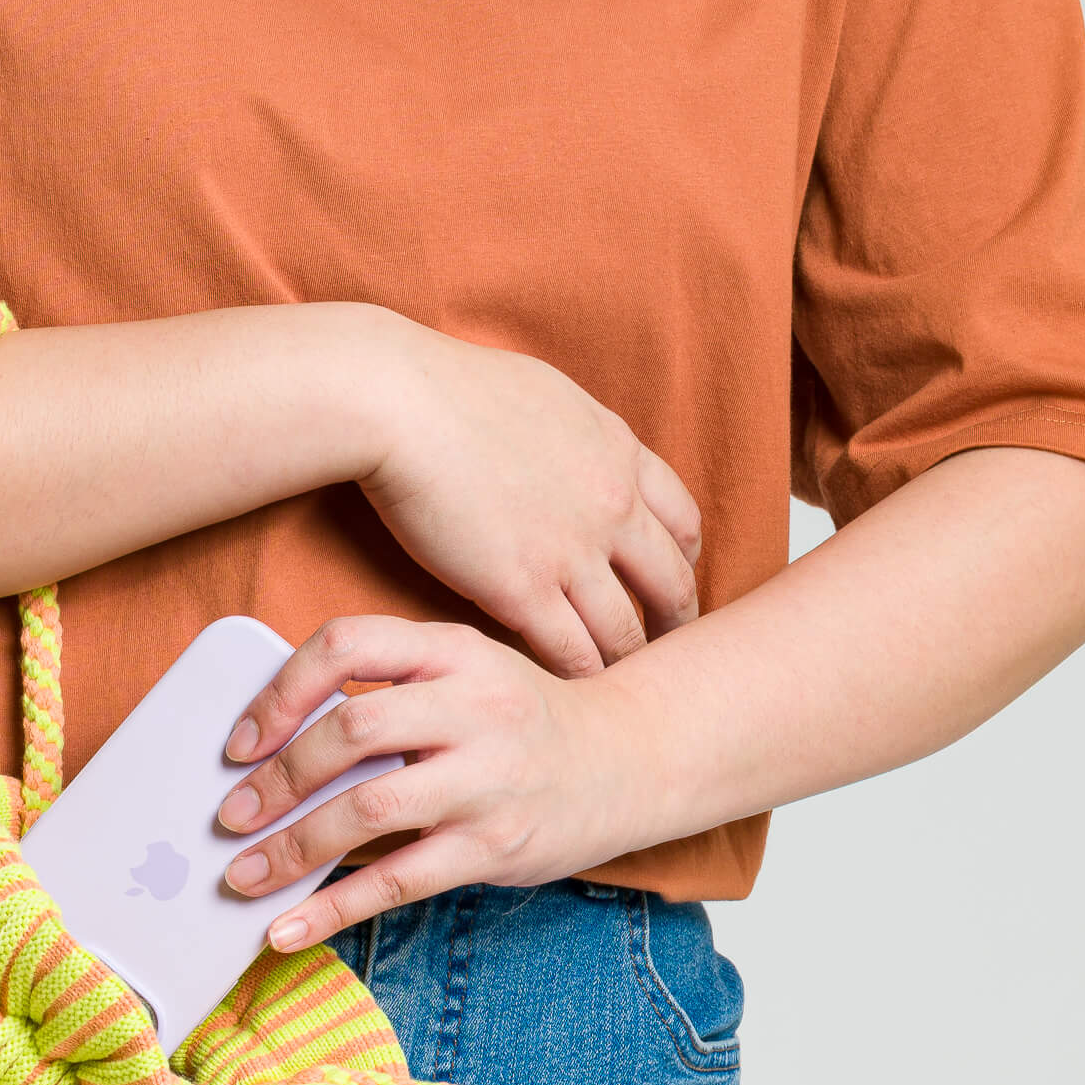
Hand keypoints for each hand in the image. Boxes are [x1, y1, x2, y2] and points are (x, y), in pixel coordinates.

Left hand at [215, 616, 663, 948]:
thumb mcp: (462, 674)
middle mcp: (471, 706)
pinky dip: (334, 909)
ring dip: (291, 848)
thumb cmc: (519, 719)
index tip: (239, 743)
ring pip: (368, 809)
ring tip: (242, 876)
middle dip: (277, 780)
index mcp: (450, 650)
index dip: (279, 692)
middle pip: (351, 730)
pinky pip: (399, 881)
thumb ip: (386, 690)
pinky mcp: (495, 846)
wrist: (631, 759)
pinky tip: (288, 928)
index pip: (346, 646)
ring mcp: (487, 778)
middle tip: (230, 817)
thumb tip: (271, 747)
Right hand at [359, 316, 701, 676]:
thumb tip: (567, 448)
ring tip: (620, 691)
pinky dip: (579, 680)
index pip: (682, 521)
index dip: (682, 562)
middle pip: (671, 583)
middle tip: (665, 651)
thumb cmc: (448, 388)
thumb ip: (573, 434)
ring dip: (628, 663)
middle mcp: (612, 506)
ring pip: (626, 630)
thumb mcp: (545, 395)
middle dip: (674, 623)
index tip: (669, 585)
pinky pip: (571, 653)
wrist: (401, 403)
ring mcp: (571, 552)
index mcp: (619, 453)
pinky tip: (568, 696)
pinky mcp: (521, 589)